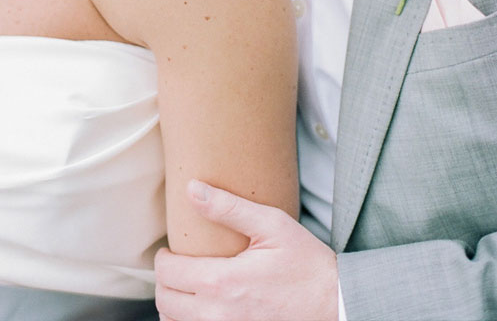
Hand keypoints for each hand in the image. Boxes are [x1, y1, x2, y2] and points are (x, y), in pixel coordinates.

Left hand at [155, 180, 337, 320]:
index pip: (168, 272)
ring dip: (174, 305)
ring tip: (186, 285)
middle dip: (165, 280)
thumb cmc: (305, 262)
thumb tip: (192, 189)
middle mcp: (219, 315)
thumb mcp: (271, 225)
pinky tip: (201, 306)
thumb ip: (228, 207)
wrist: (334, 303)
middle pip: (166, 302)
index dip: (163, 258)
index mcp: (223, 282)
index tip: (170, 248)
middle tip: (176, 264)